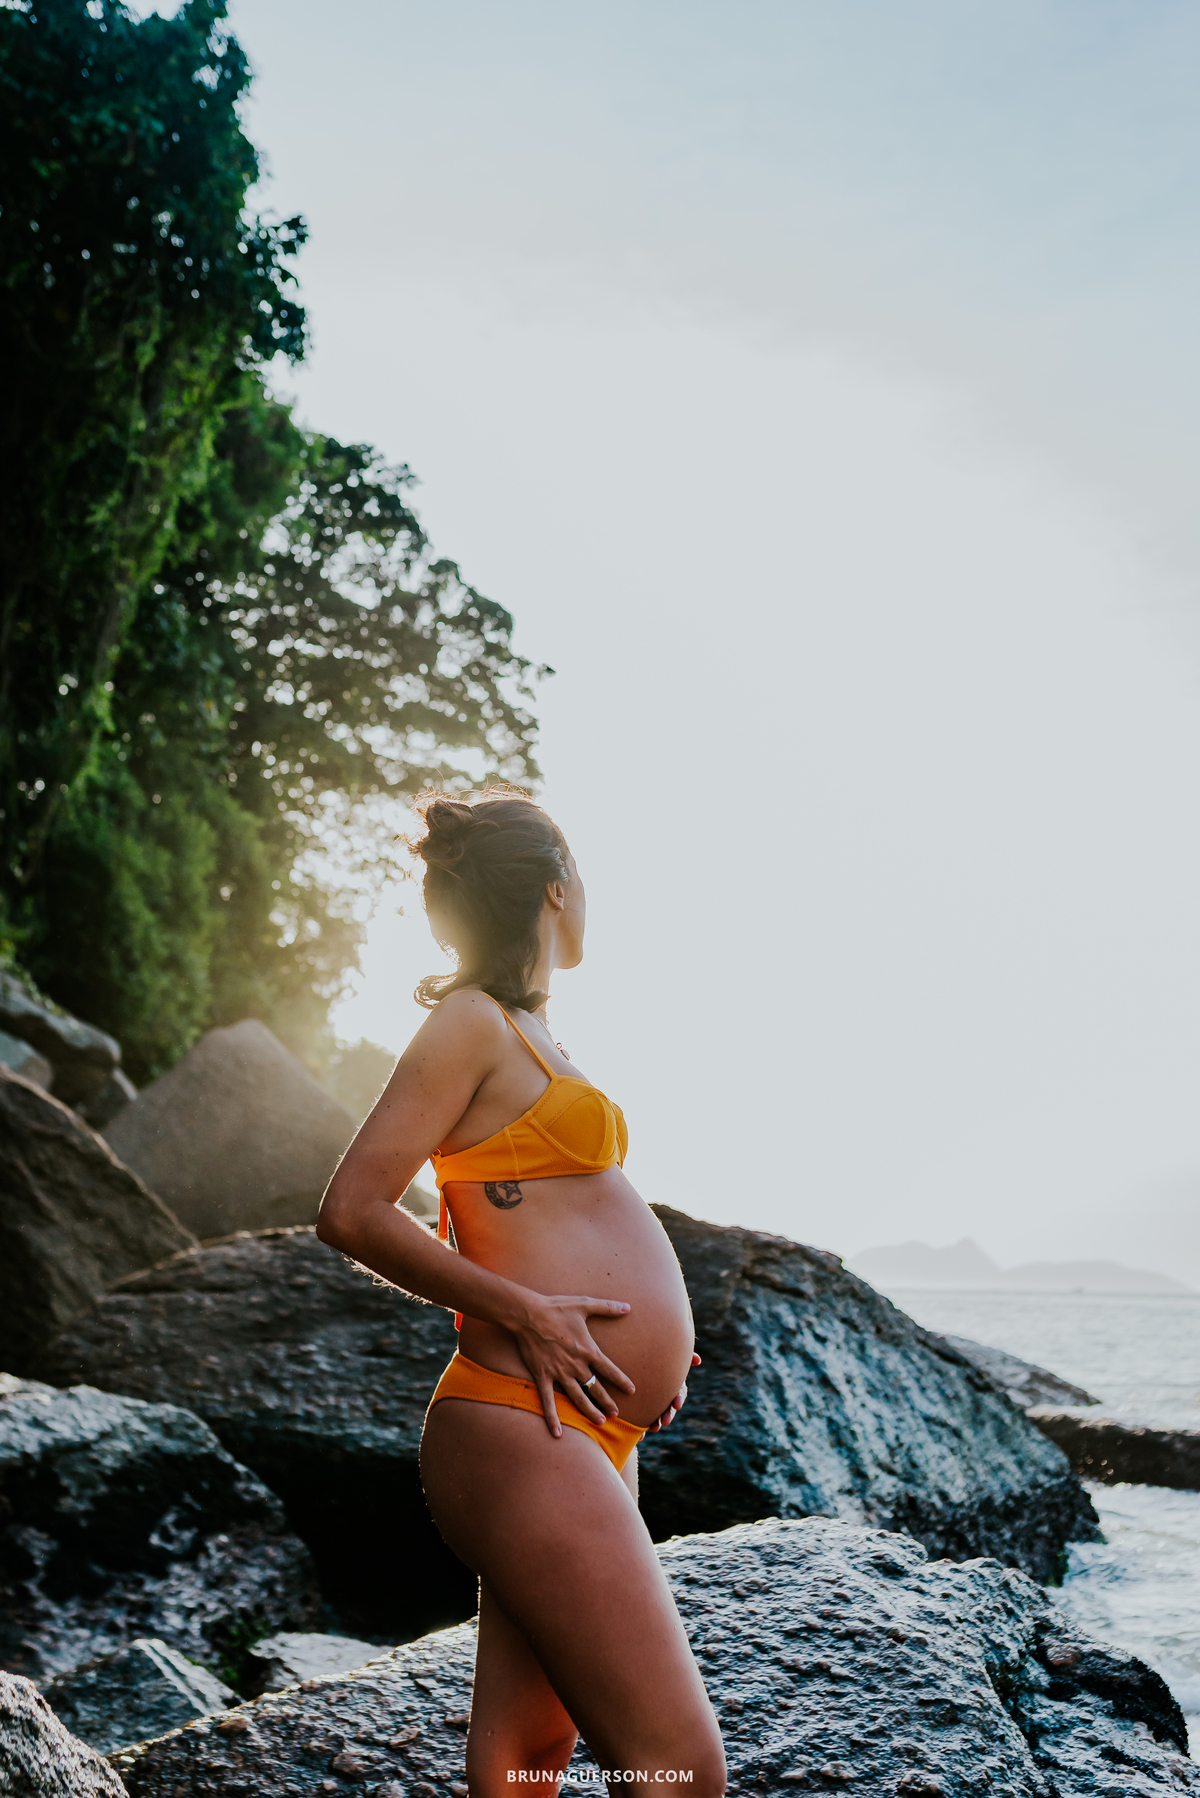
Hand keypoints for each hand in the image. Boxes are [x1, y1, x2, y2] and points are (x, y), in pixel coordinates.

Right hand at [511, 1294, 635, 1434]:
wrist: (528, 1315)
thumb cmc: (557, 1308)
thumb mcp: (585, 1304)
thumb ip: (607, 1307)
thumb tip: (628, 1306)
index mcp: (588, 1350)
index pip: (610, 1370)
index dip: (622, 1381)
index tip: (632, 1391)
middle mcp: (576, 1365)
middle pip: (595, 1388)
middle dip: (607, 1401)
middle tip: (616, 1414)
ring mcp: (559, 1373)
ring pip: (578, 1397)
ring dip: (589, 1410)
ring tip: (599, 1422)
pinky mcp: (543, 1376)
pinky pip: (548, 1401)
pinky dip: (552, 1418)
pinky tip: (557, 1433)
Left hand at [645, 1352, 700, 1432]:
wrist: (636, 1359)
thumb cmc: (656, 1354)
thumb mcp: (668, 1353)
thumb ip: (682, 1356)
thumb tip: (697, 1360)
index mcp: (673, 1384)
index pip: (679, 1393)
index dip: (678, 1398)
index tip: (677, 1404)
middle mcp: (665, 1395)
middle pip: (669, 1407)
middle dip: (669, 1415)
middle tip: (665, 1421)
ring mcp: (654, 1401)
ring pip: (658, 1415)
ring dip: (657, 1422)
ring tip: (654, 1428)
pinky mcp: (642, 1406)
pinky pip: (643, 1418)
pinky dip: (642, 1427)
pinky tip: (640, 1434)